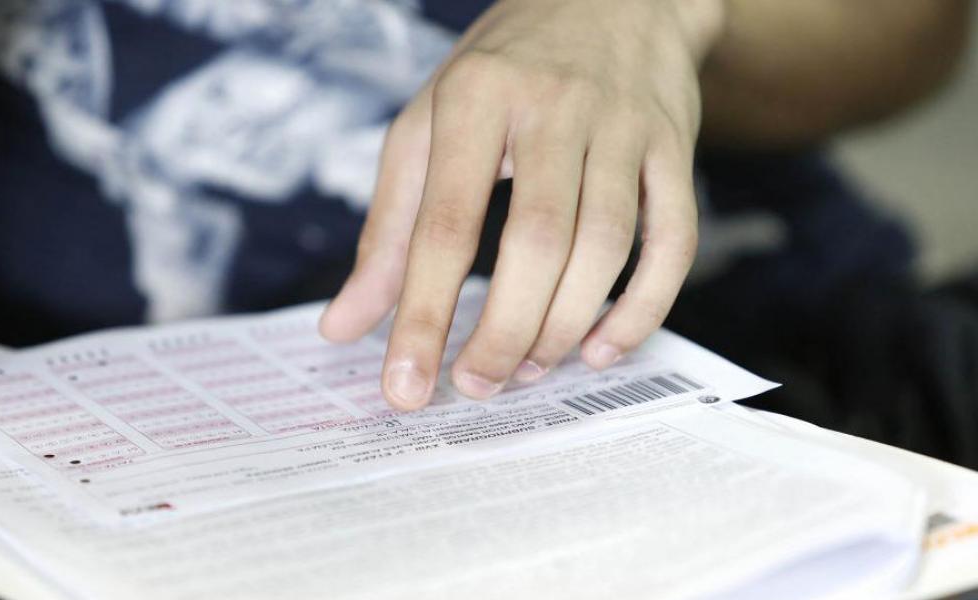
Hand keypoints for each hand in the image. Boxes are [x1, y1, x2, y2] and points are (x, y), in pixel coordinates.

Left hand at [320, 0, 724, 408]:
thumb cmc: (504, 69)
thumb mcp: (428, 124)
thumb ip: (387, 227)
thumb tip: (344, 326)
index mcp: (475, 99)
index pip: (445, 225)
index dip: (422, 315)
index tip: (405, 388)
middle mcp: (553, 107)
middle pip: (536, 241)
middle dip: (503, 332)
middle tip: (475, 385)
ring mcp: (623, 126)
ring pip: (606, 245)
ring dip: (567, 326)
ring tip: (527, 369)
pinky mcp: (673, 147)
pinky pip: (673, 241)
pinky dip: (643, 307)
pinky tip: (602, 347)